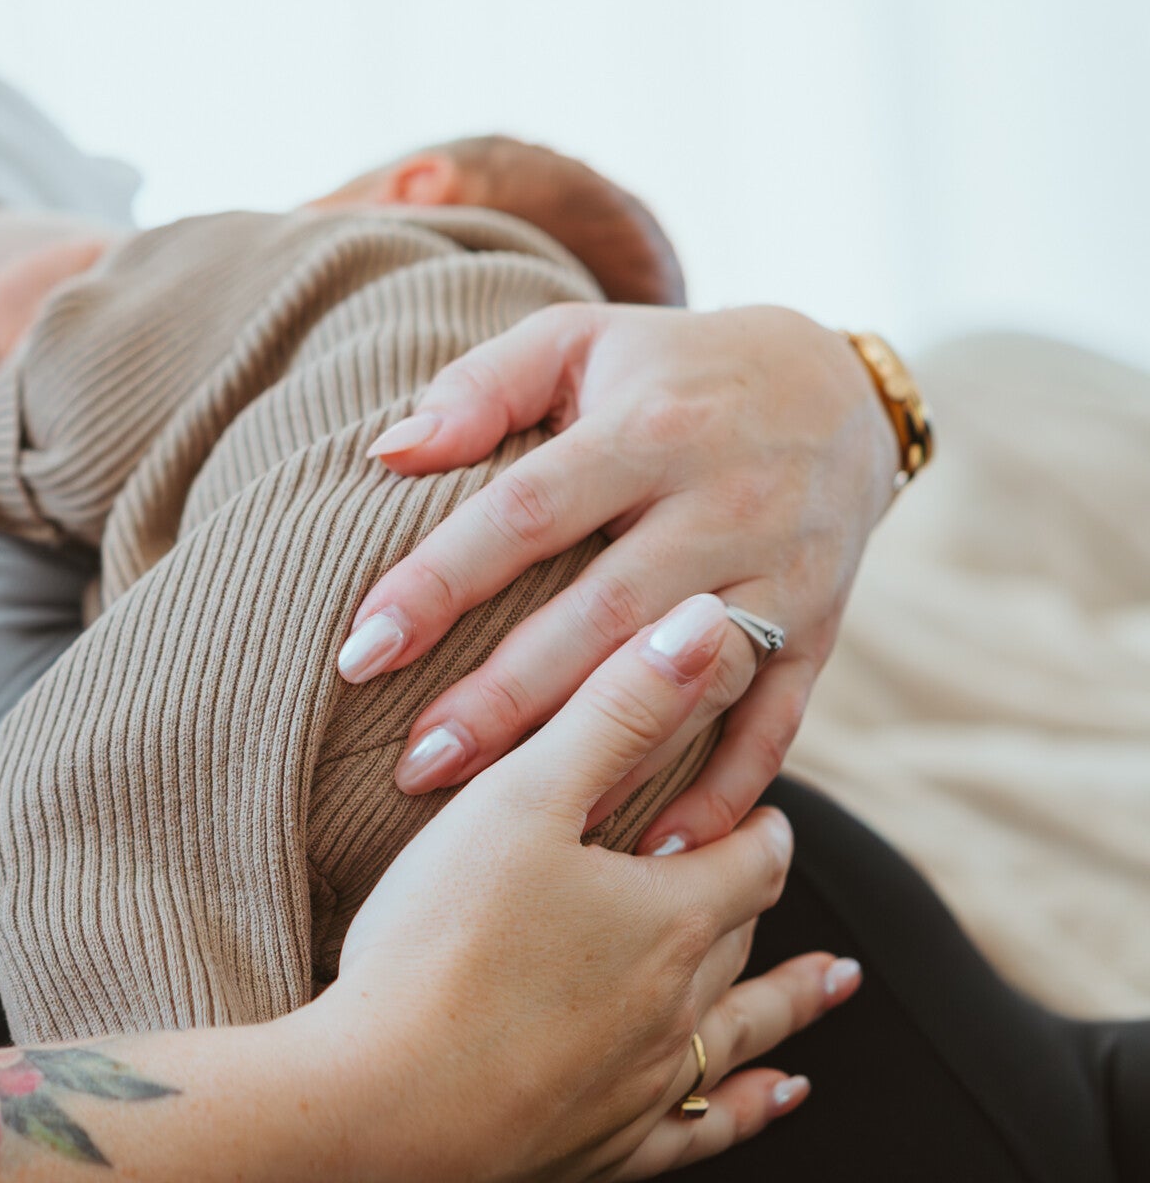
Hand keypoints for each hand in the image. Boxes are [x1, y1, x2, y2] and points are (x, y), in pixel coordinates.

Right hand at [306, 594, 860, 1181]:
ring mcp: (642, 1084)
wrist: (381, 1101)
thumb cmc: (440, 940)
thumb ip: (615, 709)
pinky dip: (746, 1107)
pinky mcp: (603, 1149)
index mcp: (667, 915)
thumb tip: (707, 622)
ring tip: (835, 982)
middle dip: (757, 893)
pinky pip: (702, 1130)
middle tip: (767, 863)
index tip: (765, 807)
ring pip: (738, 1031)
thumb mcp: (523, 799)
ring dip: (788, 1000)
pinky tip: (776, 1097)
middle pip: (740, 936)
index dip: (758, 826)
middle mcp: (675, 1003)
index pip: (745, 857)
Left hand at [340, 303, 894, 853]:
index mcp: (650, 428)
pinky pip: (773, 727)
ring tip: (506, 819)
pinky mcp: (820, 633)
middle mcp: (724, 504)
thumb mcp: (578, 340)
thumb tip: (387, 453)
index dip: (439, 581)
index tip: (359, 651)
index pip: (527, 512)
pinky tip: (644, 855)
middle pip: (599, 616)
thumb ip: (482, 387)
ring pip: (683, 685)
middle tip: (414, 765)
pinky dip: (717, 796)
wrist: (837, 390)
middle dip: (504, 699)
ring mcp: (780, 577)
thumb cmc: (669, 369)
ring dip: (599, 759)